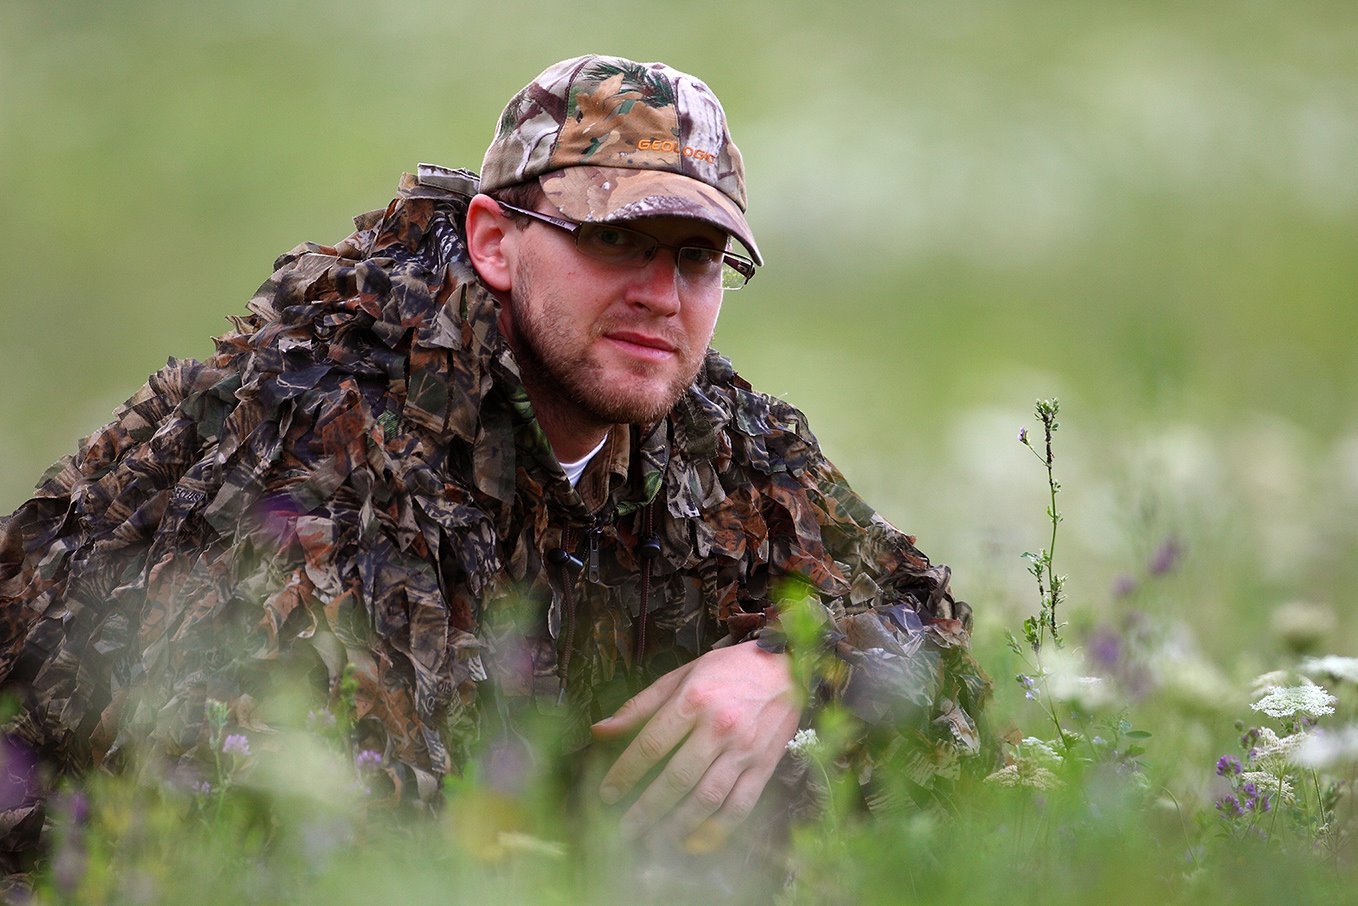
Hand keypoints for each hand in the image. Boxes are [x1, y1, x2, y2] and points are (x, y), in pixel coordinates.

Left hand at [590, 641, 800, 844]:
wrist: (786, 668)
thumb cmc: (728, 670)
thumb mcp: (681, 676)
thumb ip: (640, 705)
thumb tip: (599, 730)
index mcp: (694, 700)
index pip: (651, 745)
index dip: (625, 773)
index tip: (607, 794)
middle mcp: (719, 727)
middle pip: (677, 778)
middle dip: (646, 809)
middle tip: (625, 830)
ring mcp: (745, 749)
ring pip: (707, 798)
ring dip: (676, 825)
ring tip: (653, 841)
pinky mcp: (765, 766)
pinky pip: (739, 806)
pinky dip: (716, 830)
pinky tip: (693, 842)